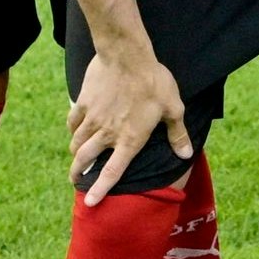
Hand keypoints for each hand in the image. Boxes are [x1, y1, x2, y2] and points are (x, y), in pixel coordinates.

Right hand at [69, 46, 192, 200]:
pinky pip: (72, 121)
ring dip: (75, 153)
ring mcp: (93, 118)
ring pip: (77, 142)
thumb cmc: (154, 82)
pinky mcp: (83, 103)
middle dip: (78, 173)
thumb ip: (177, 134)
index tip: (91, 202)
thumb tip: (186, 154)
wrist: (126, 56)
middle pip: (86, 159)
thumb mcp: (173, 108)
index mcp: (130, 139)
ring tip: (75, 157)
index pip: (113, 171)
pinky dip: (72, 129)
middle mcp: (107, 133)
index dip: (101, 189)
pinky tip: (73, 130)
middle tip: (75, 180)